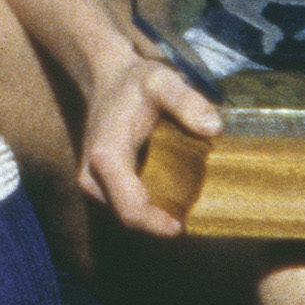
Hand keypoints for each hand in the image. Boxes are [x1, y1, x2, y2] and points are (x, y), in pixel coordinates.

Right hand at [77, 46, 223, 241]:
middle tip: (193, 208)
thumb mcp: (162, 81)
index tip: (182, 226)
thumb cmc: (134, 82)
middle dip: (161, 219)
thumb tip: (213, 128)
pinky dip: (148, 203)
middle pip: (130, 216)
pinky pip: (124, 203)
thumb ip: (187, 101)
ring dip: (155, 211)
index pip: (131, 210)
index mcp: (106, 157)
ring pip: (127, 211)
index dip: (157, 225)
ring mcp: (92, 181)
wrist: (107, 77)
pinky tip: (169, 188)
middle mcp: (92, 175)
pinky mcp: (97, 182)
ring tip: (184, 196)